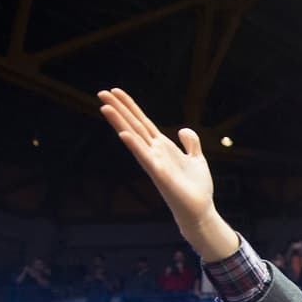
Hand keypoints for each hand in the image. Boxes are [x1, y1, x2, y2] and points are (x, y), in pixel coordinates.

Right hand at [97, 88, 236, 258]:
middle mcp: (155, 153)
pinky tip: (124, 135)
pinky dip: (135, 147)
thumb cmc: (197, 188)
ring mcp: (155, 163)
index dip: (130, 106)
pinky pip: (145, 158)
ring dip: (120, 123)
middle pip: (134, 125)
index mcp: (163, 147)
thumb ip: (190, 143)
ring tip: (105, 107)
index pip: (143, 122)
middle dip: (119, 109)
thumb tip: (183, 129)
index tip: (115, 90)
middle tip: (101, 92)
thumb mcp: (197, 159)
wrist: (200, 210)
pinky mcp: (160, 175)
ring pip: (134, 139)